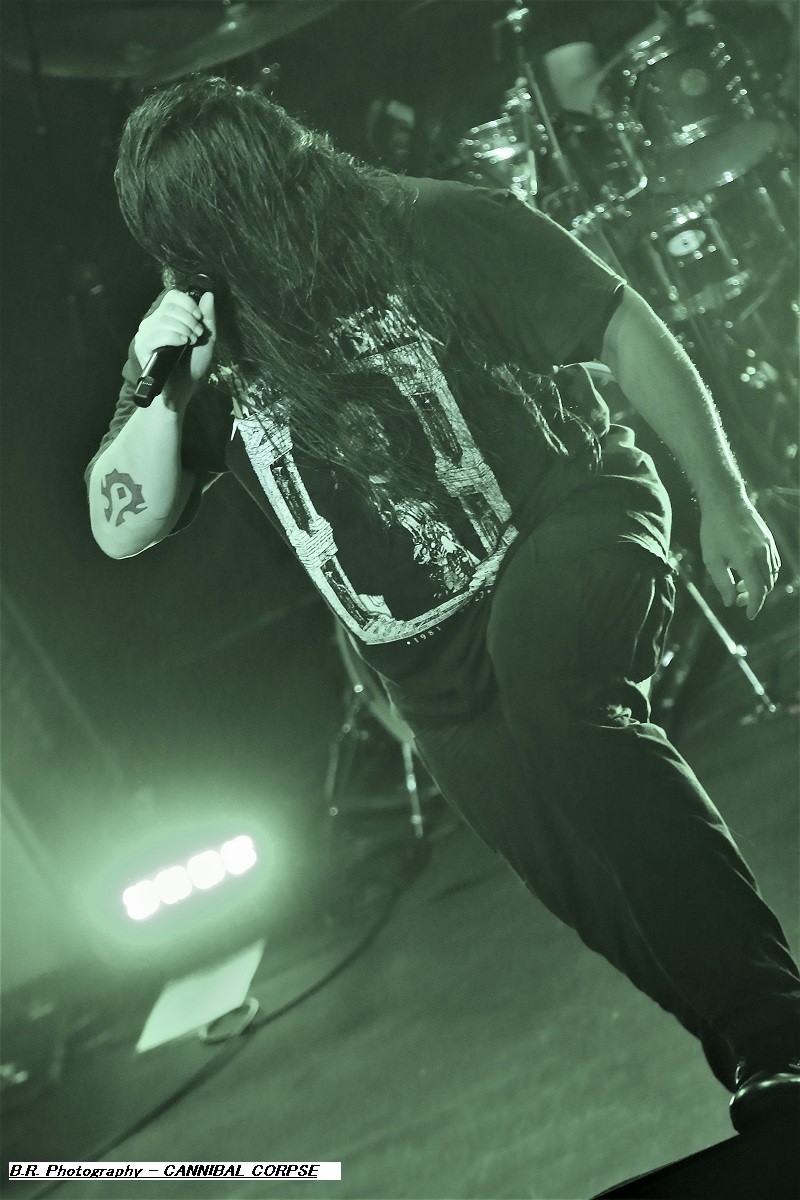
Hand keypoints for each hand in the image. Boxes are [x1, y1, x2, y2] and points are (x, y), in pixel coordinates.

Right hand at [133, 290, 215, 407]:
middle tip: (197, 334)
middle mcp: (153, 322)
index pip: (172, 296)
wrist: (183, 388)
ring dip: (184, 328)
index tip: (199, 318)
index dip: (188, 303)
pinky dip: (174, 336)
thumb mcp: (206, 339)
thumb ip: (208, 318)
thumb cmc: (192, 364)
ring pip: (164, 319)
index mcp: (166, 317)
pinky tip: (183, 343)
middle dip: (189, 319)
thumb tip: (209, 294)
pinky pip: (157, 334)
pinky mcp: (142, 347)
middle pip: (170, 307)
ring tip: (191, 341)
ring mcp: (145, 334)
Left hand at [699, 494, 780, 618]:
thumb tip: (729, 602)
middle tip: (737, 599)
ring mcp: (768, 546)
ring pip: (772, 575)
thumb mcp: (711, 558)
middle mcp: (762, 553)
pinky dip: (764, 573)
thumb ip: (722, 583)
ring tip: (739, 585)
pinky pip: (773, 563)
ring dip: (759, 585)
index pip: (757, 590)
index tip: (748, 615)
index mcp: (747, 559)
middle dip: (754, 596)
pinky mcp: (769, 540)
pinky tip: (749, 572)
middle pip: (766, 585)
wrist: (725, 502)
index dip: (754, 605)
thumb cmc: (714, 530)